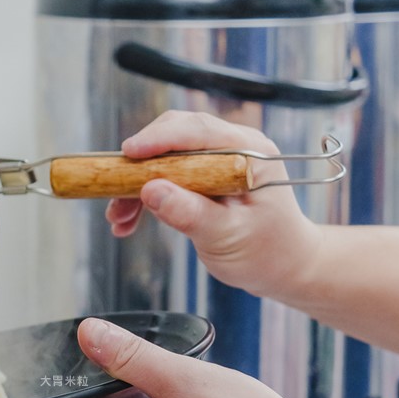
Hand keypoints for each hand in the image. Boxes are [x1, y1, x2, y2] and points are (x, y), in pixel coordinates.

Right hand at [106, 110, 323, 302]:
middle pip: (174, 137)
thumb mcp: (228, 237)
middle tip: (113, 193)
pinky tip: (128, 220)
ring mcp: (216, 161)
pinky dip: (144, 196)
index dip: (159, 139)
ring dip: (136, 184)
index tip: (129, 153)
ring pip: (164, 157)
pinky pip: (165, 176)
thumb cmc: (268, 252)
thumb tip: (151, 191)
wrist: (284, 266)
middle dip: (139, 165)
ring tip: (118, 218)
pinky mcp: (202, 176)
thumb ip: (191, 214)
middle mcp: (232, 148)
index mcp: (249, 152)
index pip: (197, 131)